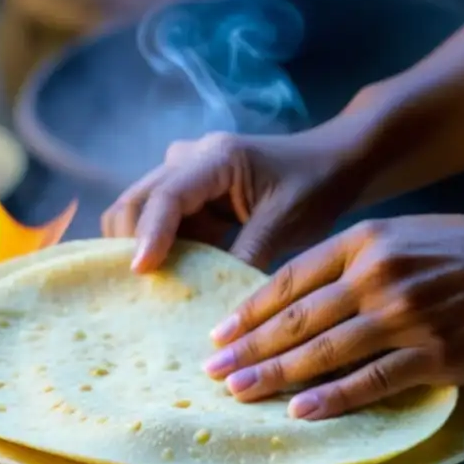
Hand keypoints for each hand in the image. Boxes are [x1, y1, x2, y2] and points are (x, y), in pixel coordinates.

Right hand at [100, 125, 367, 271]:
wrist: (334, 164)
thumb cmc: (316, 185)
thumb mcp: (285, 222)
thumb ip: (247, 256)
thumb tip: (214, 306)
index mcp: (216, 158)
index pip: (167, 195)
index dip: (149, 234)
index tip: (140, 271)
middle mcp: (189, 160)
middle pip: (136, 200)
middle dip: (129, 243)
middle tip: (135, 290)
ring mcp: (184, 177)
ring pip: (139, 213)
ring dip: (140, 249)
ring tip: (148, 289)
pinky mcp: (189, 199)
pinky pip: (159, 226)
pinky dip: (159, 252)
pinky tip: (167, 282)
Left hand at [201, 214, 463, 419]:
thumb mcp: (402, 233)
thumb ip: (351, 259)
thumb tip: (299, 297)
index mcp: (364, 240)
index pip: (290, 280)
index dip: (249, 310)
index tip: (219, 334)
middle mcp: (377, 276)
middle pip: (296, 319)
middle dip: (249, 349)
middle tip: (211, 372)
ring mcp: (404, 317)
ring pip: (323, 352)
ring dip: (275, 376)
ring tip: (237, 393)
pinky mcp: (431, 355)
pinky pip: (369, 381)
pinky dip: (331, 398)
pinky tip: (298, 411)